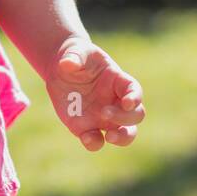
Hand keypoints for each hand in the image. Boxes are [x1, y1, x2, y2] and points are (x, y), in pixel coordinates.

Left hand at [45, 36, 144, 151]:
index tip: (127, 102)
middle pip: (135, 116)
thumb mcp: (75, 51)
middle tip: (105, 113)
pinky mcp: (87, 127)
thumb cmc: (76, 57)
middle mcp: (116, 102)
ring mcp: (104, 117)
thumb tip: (68, 64)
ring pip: (125, 134)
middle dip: (125, 118)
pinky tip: (85, 138)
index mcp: (118, 81)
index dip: (135, 98)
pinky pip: (97, 141)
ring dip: (122, 138)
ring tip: (110, 137)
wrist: (61, 70)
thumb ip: (75, 57)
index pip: (134, 91)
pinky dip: (94, 143)